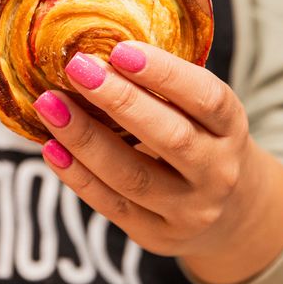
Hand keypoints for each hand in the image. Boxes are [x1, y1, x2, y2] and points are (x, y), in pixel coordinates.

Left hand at [32, 42, 282, 283]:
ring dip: (86, 138)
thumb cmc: (203, 143)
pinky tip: (52, 148)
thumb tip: (98, 52)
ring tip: (50, 105)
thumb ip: (165, 90)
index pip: (207, 98)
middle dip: (119, 101)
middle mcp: (218, 171)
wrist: (232, 215)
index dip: (166, 74)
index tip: (120, 49)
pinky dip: (77, 175)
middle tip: (77, 68)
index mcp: (232, 129)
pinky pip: (111, 205)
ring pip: (132, 175)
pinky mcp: (156, 234)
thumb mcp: (204, 115)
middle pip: (170, 137)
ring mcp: (189, 209)